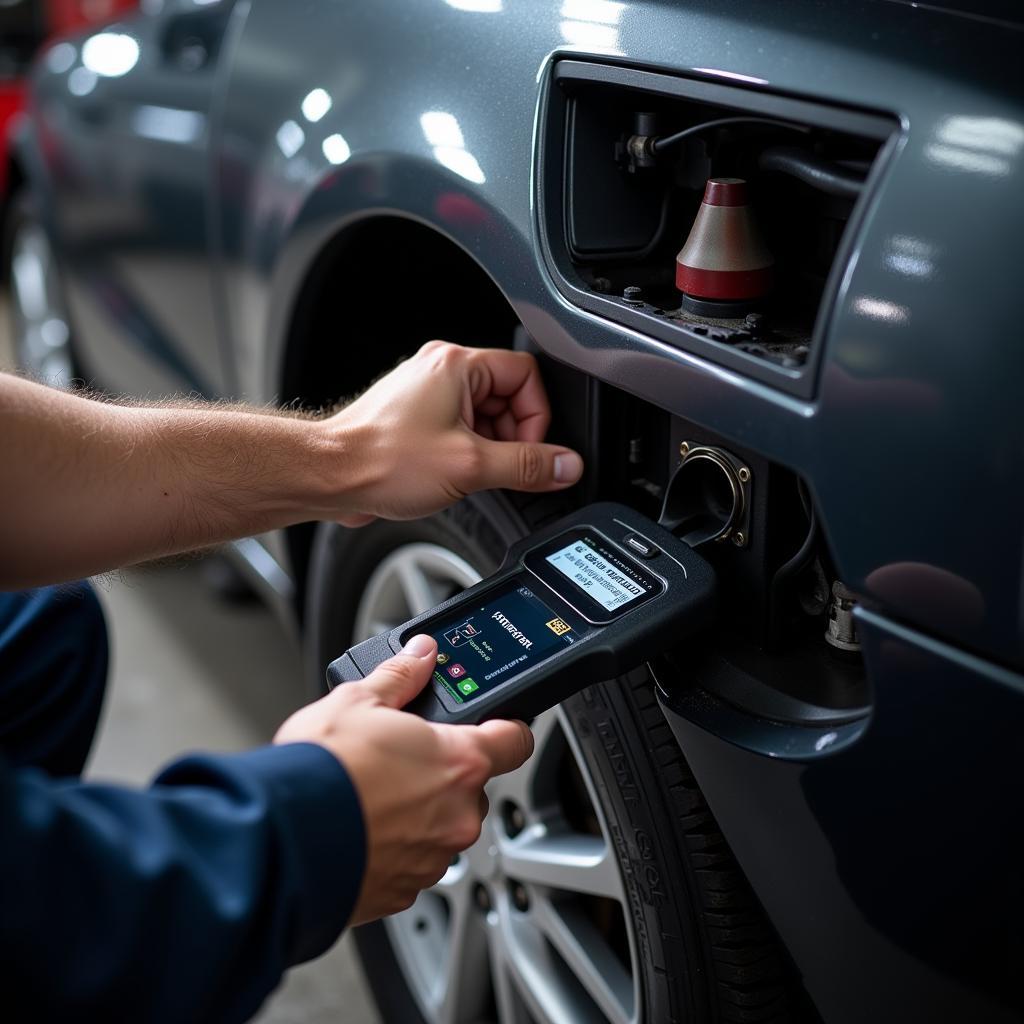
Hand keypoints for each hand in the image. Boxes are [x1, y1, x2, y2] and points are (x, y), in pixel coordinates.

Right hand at [273, 635, 533, 922]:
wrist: (280, 839)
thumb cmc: (321, 771)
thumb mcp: (357, 701)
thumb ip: (400, 676)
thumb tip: (420, 655)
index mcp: (460, 761)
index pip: (514, 740)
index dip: (505, 727)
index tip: (495, 725)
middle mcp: (459, 814)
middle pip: (471, 786)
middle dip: (441, 773)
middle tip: (400, 760)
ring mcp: (434, 857)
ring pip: (441, 827)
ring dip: (418, 813)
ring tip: (371, 797)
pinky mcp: (405, 890)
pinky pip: (412, 862)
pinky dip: (394, 848)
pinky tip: (362, 830)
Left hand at [327, 342, 583, 524]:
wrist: (330, 478)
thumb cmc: (382, 461)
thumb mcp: (471, 466)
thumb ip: (527, 466)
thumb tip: (566, 465)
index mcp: (457, 365)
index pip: (527, 375)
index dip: (536, 417)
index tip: (528, 450)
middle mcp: (440, 371)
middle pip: (508, 397)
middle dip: (512, 437)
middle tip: (498, 467)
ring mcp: (426, 394)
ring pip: (485, 417)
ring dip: (488, 449)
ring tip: (468, 473)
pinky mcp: (415, 419)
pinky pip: (460, 430)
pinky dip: (467, 454)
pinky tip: (452, 476)